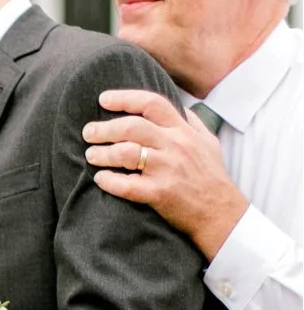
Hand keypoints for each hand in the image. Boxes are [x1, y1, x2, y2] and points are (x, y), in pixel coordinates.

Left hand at [83, 90, 247, 258]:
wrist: (220, 211)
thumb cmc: (210, 175)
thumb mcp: (208, 142)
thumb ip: (192, 122)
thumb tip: (181, 107)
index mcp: (183, 130)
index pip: (152, 103)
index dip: (125, 98)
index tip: (103, 99)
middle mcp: (175, 145)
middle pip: (132, 127)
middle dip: (104, 128)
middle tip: (88, 132)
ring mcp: (167, 169)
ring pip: (126, 153)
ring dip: (102, 153)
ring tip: (91, 155)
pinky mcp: (160, 193)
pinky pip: (127, 185)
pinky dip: (108, 181)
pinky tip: (100, 179)